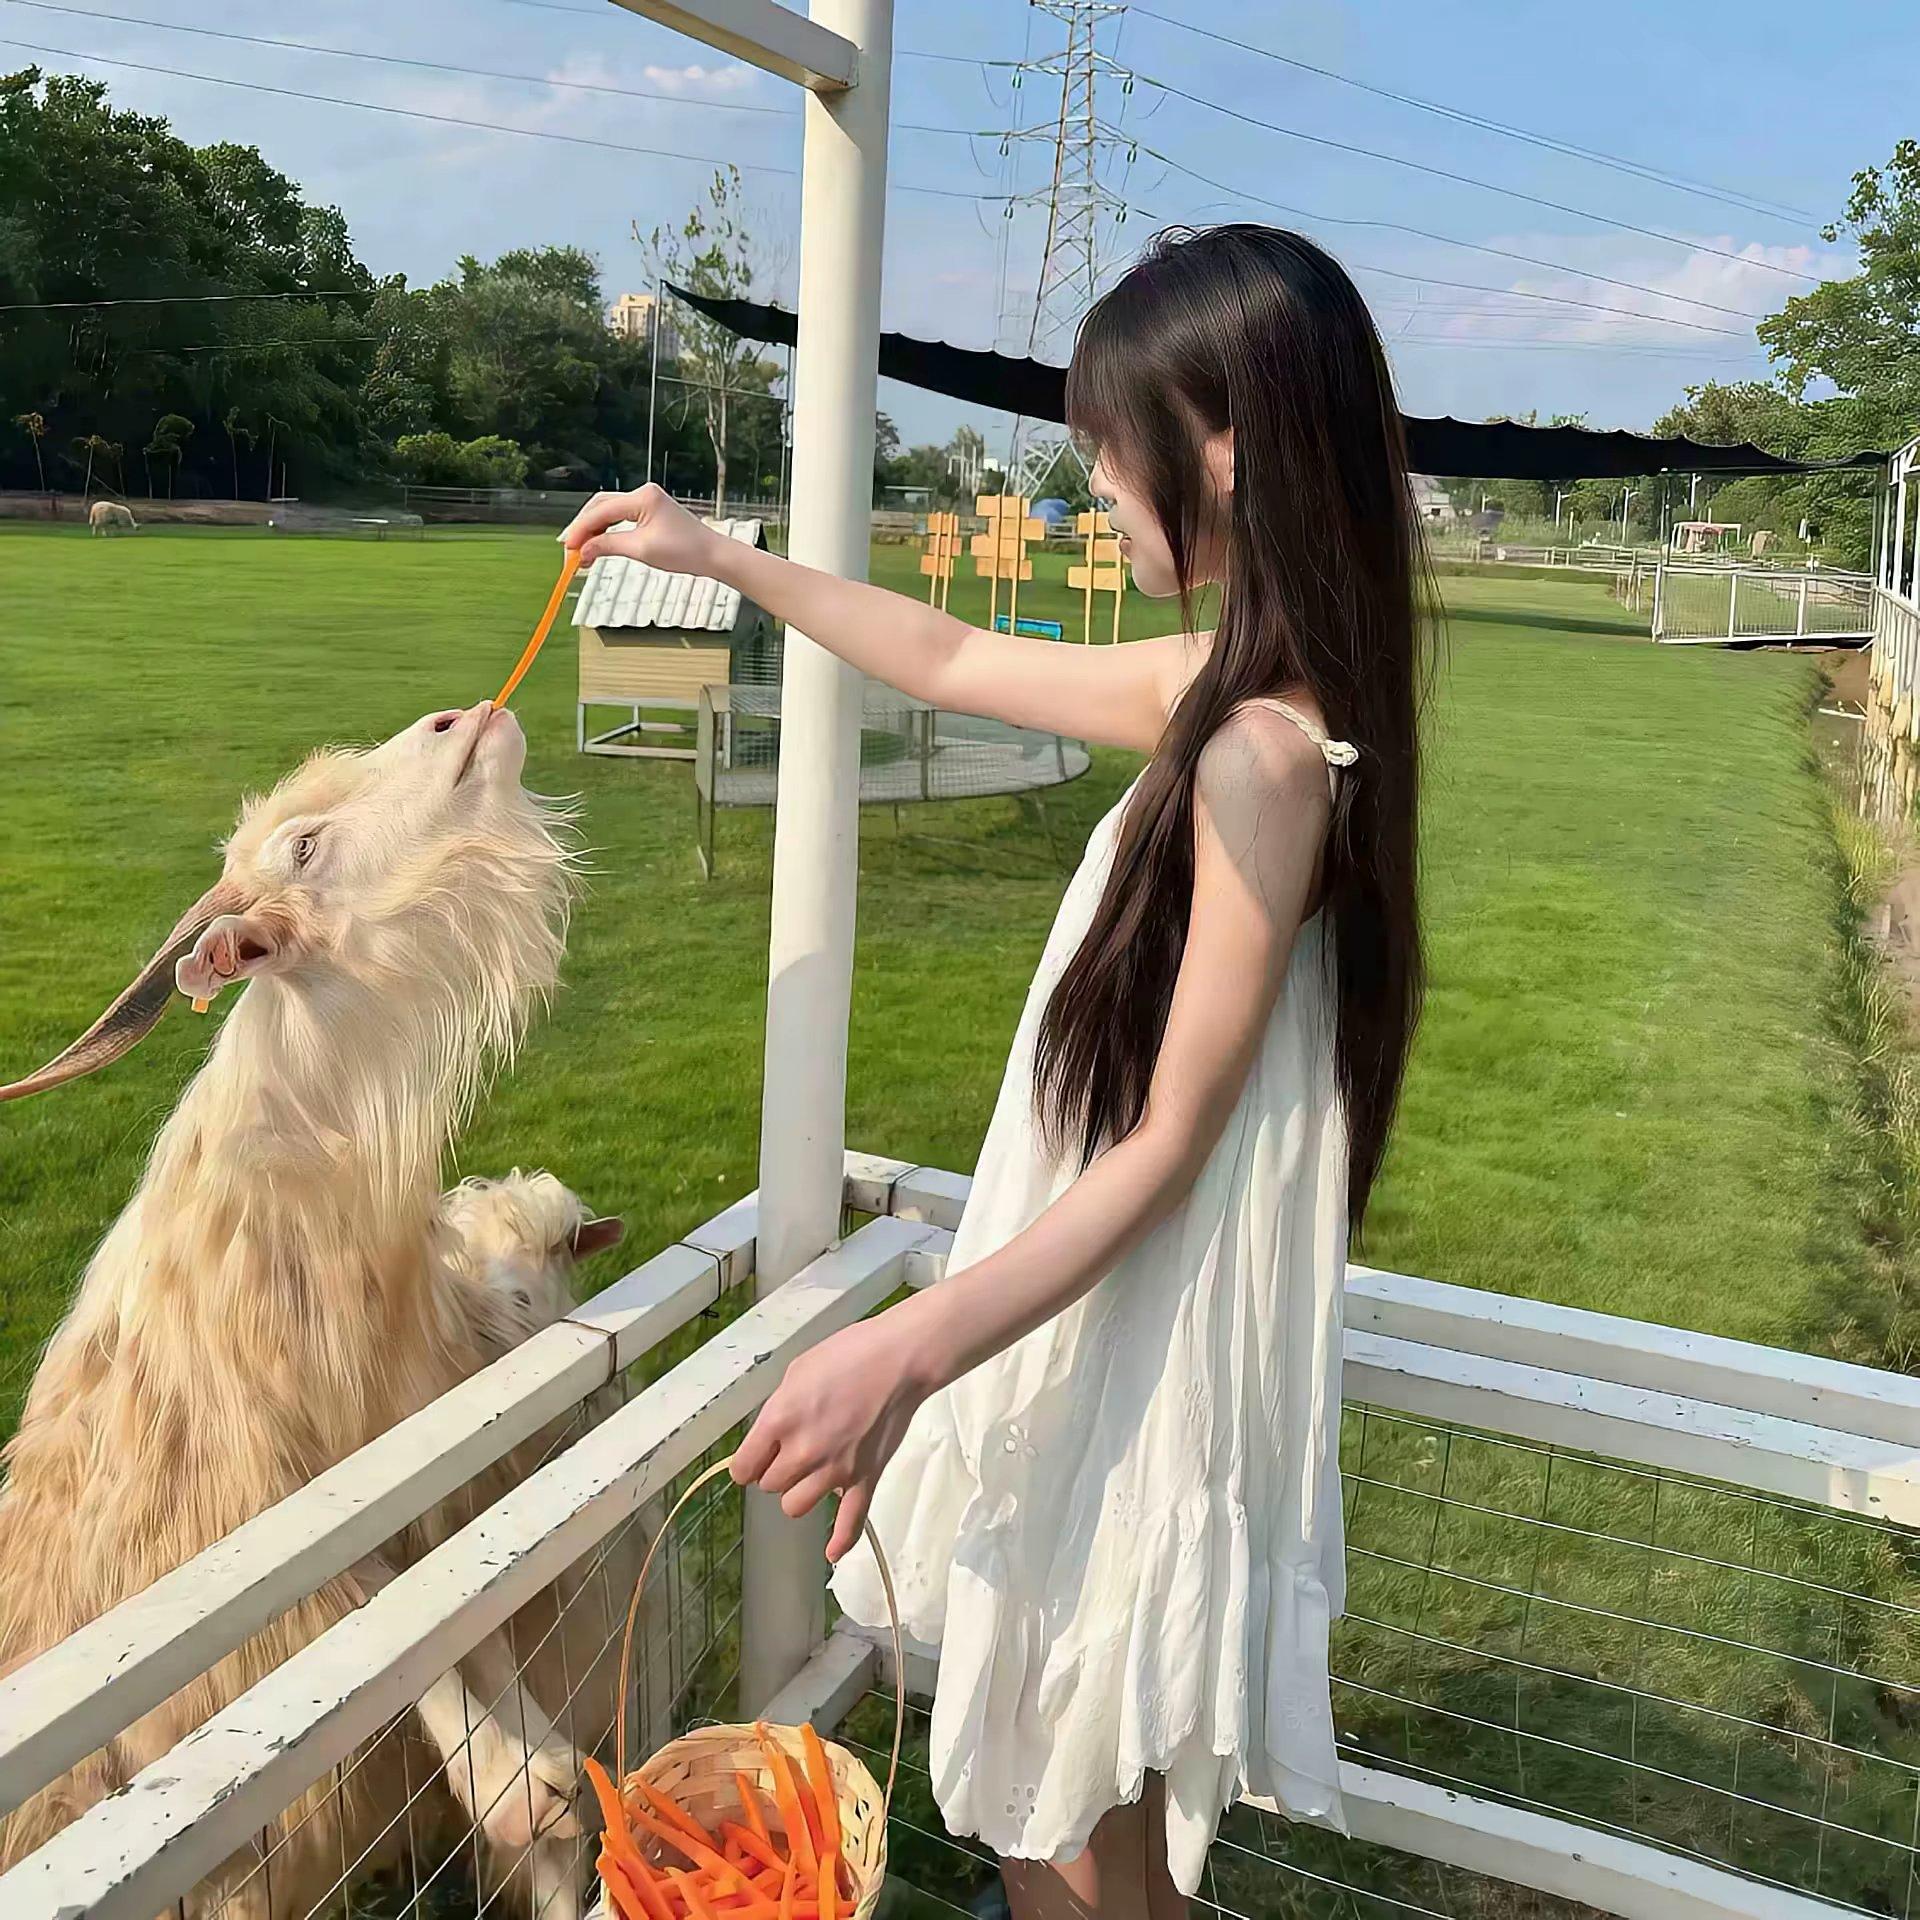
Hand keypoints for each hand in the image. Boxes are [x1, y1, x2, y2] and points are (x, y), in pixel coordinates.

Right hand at [560, 483, 721, 576]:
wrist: (712, 555)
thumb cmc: (685, 551)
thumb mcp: (642, 550)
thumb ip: (609, 546)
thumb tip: (583, 551)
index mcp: (643, 497)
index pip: (602, 511)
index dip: (581, 529)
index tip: (568, 547)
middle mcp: (643, 493)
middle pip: (601, 506)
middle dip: (583, 528)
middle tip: (569, 549)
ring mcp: (646, 501)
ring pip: (608, 511)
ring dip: (593, 530)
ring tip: (581, 552)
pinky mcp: (649, 511)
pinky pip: (620, 518)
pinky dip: (607, 531)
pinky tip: (597, 545)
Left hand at [731, 1307, 934, 1561]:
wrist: (900, 1360)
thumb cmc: (850, 1354)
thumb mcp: (797, 1371)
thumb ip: (778, 1408)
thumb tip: (770, 1433)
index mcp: (780, 1421)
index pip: (743, 1468)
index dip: (748, 1462)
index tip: (755, 1458)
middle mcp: (804, 1452)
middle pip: (770, 1486)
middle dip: (776, 1470)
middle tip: (791, 1451)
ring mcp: (835, 1470)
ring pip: (796, 1507)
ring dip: (799, 1493)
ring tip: (810, 1474)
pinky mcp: (864, 1479)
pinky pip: (850, 1523)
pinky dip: (841, 1540)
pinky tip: (832, 1552)